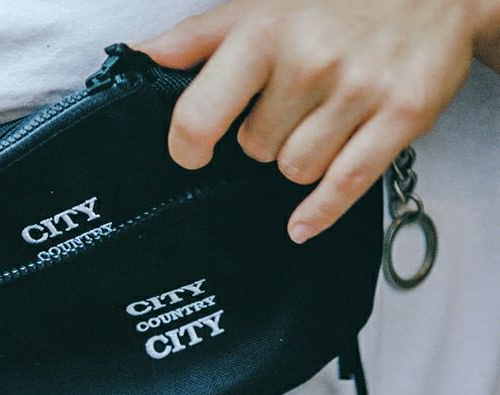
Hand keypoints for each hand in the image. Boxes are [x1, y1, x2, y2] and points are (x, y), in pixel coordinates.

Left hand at [136, 0, 488, 241]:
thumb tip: (138, 56)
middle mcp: (310, 62)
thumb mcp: (258, 6)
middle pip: (255, 149)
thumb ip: (195, 38)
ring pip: (295, 171)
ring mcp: (358, 91)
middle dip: (263, 138)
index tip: (192, 153)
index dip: (187, 146)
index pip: (199, 117)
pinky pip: (345, 185)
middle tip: (287, 109)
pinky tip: (300, 225)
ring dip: (297, 158)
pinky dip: (319, 212)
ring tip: (318, 123)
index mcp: (264, 32)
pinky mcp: (401, 116)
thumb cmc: (334, 1)